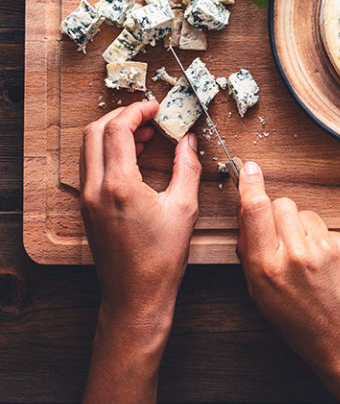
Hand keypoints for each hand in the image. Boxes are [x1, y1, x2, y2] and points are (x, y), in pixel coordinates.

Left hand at [79, 101, 201, 403]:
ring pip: (90, 148)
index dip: (137, 111)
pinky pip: (92, 166)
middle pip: (94, 132)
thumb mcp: (184, 208)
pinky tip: (134, 159)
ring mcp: (87, 199)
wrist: (136, 295)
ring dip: (113, 134)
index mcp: (119, 185)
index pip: (117, 129)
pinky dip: (109, 152)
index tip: (156, 108)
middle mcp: (95, 189)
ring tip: (145, 136)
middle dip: (121, 116)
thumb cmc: (161, 257)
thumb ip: (187, 167)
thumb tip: (188, 142)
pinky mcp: (88, 208)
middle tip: (148, 117)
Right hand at [236, 160, 339, 374]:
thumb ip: (251, 253)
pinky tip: (328, 266)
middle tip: (285, 238)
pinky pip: (329, 229)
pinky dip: (325, 242)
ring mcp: (325, 249)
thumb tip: (246, 215)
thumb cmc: (299, 322)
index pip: (255, 210)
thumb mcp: (260, 294)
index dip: (250, 184)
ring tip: (309, 258)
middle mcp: (296, 254)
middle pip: (282, 203)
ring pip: (307, 214)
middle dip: (280, 214)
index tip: (249, 168)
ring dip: (304, 228)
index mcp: (267, 267)